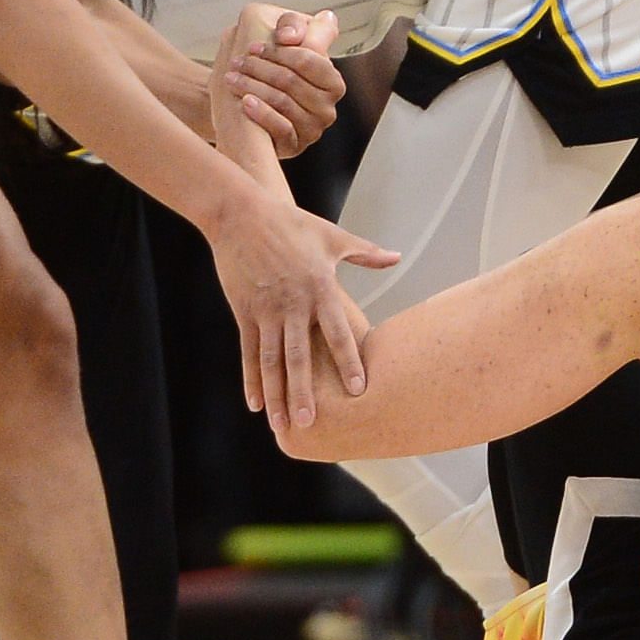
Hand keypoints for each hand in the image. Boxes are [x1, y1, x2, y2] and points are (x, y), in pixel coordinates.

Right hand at [208, 194, 398, 450]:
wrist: (242, 214)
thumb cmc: (292, 223)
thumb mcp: (332, 237)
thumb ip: (365, 252)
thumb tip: (397, 256)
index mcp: (320, 287)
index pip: (338, 332)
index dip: (347, 362)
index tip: (358, 390)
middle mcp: (293, 304)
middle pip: (300, 356)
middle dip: (305, 391)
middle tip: (313, 422)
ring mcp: (266, 310)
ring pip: (272, 361)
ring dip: (277, 394)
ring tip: (283, 425)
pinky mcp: (244, 312)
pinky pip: (249, 352)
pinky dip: (251, 379)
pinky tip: (256, 404)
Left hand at [212, 4, 343, 155]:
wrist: (243, 107)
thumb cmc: (267, 70)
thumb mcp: (282, 38)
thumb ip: (293, 24)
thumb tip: (289, 36)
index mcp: (332, 80)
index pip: (310, 59)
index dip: (279, 51)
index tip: (253, 46)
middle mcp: (328, 107)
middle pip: (292, 81)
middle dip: (260, 68)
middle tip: (237, 62)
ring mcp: (313, 129)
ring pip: (283, 102)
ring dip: (253, 86)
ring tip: (232, 78)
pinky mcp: (295, 146)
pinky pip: (281, 129)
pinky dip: (261, 112)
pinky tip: (244, 101)